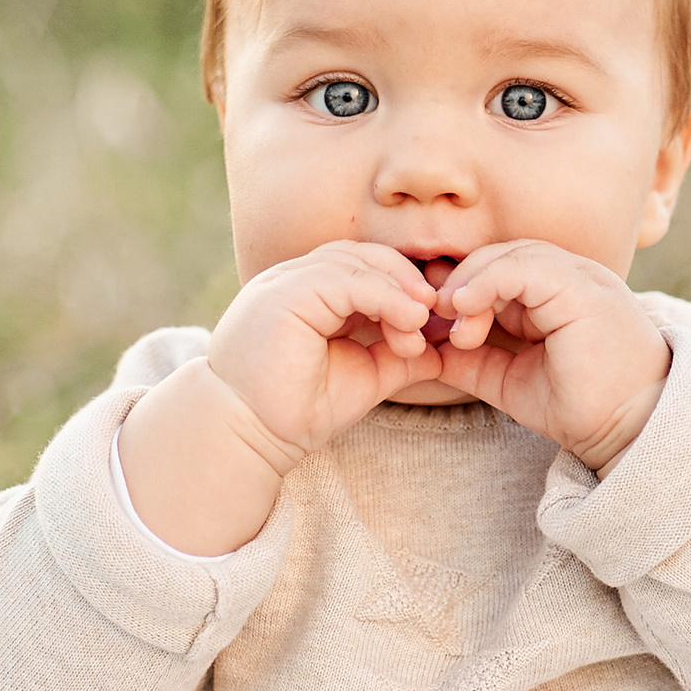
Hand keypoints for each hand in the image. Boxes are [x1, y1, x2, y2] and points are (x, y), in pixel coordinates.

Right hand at [118, 245, 435, 550]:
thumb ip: (398, 356)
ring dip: (398, 288)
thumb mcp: (364, 375)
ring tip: (423, 318)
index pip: (364, 267)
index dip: (404, 284)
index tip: (435, 316)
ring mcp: (285, 281)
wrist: (249, 435)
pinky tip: (408, 319)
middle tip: (439, 308)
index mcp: (310, 293)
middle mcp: (294, 279)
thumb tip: (441, 349)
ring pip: (354, 261)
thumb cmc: (297, 411)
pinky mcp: (283, 293)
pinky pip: (344, 279)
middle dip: (406, 278)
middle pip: (361, 254)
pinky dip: (383, 296)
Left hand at [430, 242, 670, 469]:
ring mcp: (582, 278)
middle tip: (435, 316)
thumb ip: (472, 360)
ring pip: (512, 255)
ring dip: (471, 284)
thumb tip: (428, 350)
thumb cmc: (578, 406)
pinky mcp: (584, 289)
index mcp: (559, 292)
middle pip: (502, 253)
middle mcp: (573, 276)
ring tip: (453, 321)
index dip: (462, 285)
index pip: (501, 266)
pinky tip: (466, 308)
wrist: (628, 429)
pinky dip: (488, 282)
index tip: (432, 318)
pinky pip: (525, 267)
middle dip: (460, 281)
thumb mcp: (509, 379)